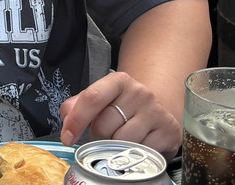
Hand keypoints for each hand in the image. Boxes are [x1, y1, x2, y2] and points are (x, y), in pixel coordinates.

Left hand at [58, 71, 181, 155]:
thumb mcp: (102, 98)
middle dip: (98, 137)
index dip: (76, 120)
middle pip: (103, 126)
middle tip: (105, 135)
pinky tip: (138, 144)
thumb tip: (66, 116)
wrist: (159, 109)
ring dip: (115, 148)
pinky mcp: (168, 132)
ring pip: (120, 142)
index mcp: (119, 81)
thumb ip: (79, 104)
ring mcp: (155, 112)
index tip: (67, 137)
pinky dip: (134, 155)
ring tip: (121, 140)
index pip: (92, 98)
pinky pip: (140, 153)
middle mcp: (139, 93)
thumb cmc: (125, 105)